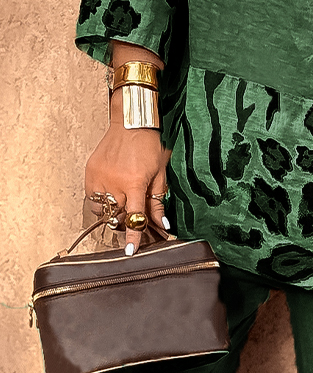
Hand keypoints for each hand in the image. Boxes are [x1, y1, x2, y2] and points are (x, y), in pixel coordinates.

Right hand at [85, 90, 171, 253]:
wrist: (132, 122)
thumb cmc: (150, 145)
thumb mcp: (160, 174)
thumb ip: (157, 202)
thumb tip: (161, 224)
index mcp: (134, 183)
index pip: (134, 217)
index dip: (132, 235)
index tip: (130, 250)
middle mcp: (114, 182)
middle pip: (117, 215)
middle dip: (125, 219)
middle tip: (132, 212)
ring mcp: (100, 177)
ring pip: (102, 209)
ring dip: (111, 210)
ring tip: (121, 199)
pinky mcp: (90, 172)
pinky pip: (92, 196)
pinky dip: (101, 199)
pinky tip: (111, 191)